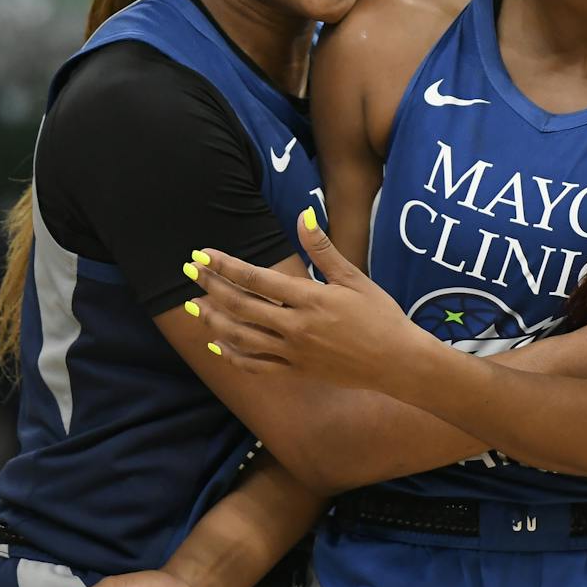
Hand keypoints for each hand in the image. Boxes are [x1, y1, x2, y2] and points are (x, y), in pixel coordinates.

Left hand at [188, 209, 422, 389]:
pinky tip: (217, 345)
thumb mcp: (353, 277)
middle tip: (188, 272)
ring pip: (242, 338)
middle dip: (210, 287)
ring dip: (213, 321)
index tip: (202, 254)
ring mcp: (294, 352)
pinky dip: (233, 356)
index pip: (255, 279)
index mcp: (309, 299)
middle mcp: (296, 326)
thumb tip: (303, 214)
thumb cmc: (381, 316)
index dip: (225, 266)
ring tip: (193, 307)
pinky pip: (256, 365)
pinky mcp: (296, 371)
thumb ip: (323, 249)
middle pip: (241, 306)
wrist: (398, 362)